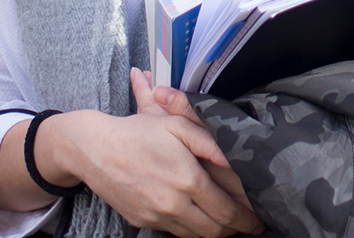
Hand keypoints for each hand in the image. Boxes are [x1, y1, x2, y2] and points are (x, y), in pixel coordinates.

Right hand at [132, 71, 257, 221]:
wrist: (96, 149)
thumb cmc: (139, 132)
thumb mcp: (177, 126)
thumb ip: (208, 142)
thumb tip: (233, 158)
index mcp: (187, 180)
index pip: (226, 210)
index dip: (246, 218)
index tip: (258, 220)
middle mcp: (174, 204)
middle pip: (214, 230)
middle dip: (235, 229)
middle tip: (249, 226)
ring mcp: (157, 216)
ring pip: (195, 236)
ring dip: (215, 233)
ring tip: (229, 225)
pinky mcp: (143, 222)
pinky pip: (175, 233)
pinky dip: (192, 231)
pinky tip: (199, 220)